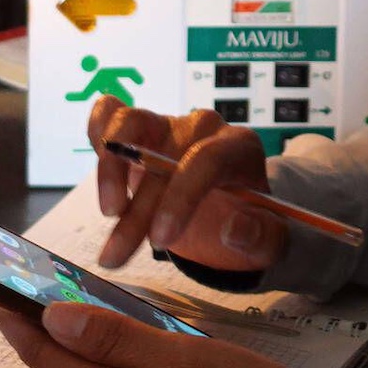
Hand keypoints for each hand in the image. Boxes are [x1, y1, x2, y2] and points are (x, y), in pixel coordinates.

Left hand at [0, 302, 311, 367]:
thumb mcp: (181, 357)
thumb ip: (115, 338)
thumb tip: (53, 318)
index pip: (44, 355)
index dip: (13, 319)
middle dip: (39, 327)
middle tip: (23, 283)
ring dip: (69, 343)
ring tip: (59, 300)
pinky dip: (97, 361)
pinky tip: (106, 337)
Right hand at [88, 97, 286, 272]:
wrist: (230, 212)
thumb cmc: (248, 224)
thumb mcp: (269, 242)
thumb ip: (261, 238)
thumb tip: (234, 228)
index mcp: (239, 148)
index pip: (206, 159)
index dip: (180, 198)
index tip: (160, 239)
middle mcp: (203, 128)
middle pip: (162, 156)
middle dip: (136, 212)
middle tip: (116, 255)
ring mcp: (168, 124)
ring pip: (130, 124)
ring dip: (110, 171)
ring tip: (110, 214)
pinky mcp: (140, 128)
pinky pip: (109, 112)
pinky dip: (97, 133)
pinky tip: (101, 175)